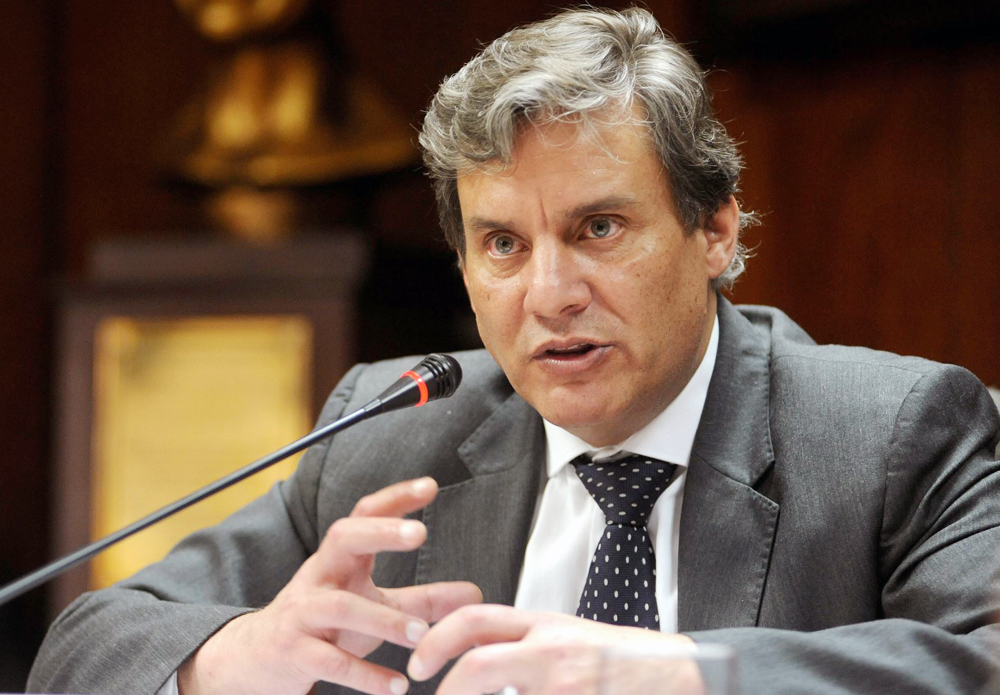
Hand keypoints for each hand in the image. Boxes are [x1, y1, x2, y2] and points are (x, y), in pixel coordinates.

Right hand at [178, 477, 481, 694]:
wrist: (253, 659)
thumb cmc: (321, 625)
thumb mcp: (370, 605)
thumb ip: (420, 599)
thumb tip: (474, 593)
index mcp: (339, 560)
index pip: (364, 515)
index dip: (395, 498)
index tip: (430, 485)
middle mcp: (319, 577)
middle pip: (342, 537)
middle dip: (380, 532)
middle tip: (419, 532)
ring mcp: (302, 614)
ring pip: (340, 606)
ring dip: (385, 619)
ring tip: (422, 635)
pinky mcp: (294, 653)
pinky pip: (331, 661)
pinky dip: (366, 674)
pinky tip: (397, 686)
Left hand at [407, 605, 699, 694]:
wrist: (681, 675)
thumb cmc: (625, 661)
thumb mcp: (570, 639)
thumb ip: (526, 645)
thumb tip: (477, 656)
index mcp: (545, 626)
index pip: (475, 620)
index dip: (437, 640)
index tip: (419, 664)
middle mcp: (552, 651)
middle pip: (478, 663)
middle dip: (446, 688)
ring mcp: (565, 683)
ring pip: (499, 690)